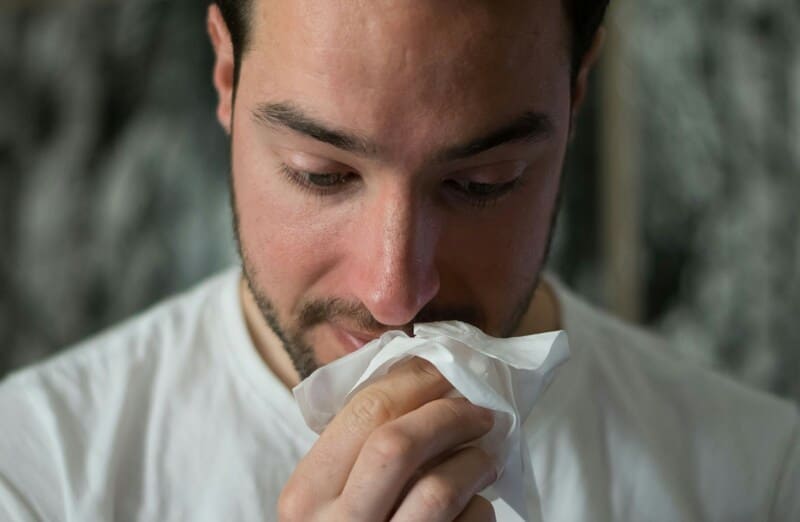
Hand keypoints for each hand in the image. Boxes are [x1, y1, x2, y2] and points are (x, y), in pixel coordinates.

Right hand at [278, 357, 497, 520]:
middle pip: (396, 444)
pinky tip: (476, 506)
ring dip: (474, 462)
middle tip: (482, 410)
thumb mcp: (331, 499)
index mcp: (305, 495)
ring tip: (488, 456)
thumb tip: (425, 380)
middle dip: (449, 415)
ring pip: (437, 490)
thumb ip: (358, 451)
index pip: (363, 412)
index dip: (417, 381)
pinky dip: (481, 511)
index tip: (448, 371)